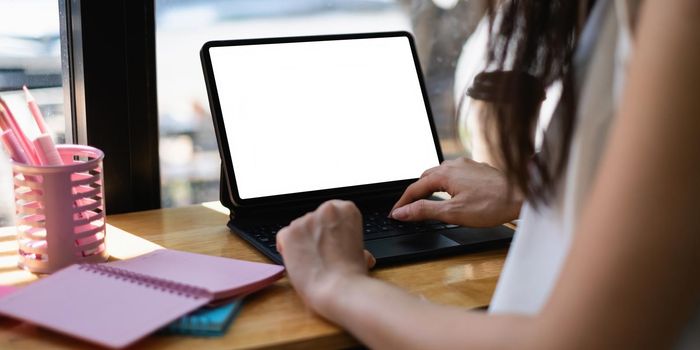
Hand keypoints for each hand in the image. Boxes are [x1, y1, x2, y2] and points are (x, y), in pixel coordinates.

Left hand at [276, 200, 374, 313]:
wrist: (339, 288)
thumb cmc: (353, 274)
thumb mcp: (360, 253)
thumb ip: (350, 244)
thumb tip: (354, 252)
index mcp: (346, 210)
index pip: (332, 211)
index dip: (329, 228)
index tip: (330, 239)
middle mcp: (326, 210)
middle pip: (314, 219)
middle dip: (314, 235)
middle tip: (320, 254)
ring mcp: (306, 220)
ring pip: (298, 228)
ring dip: (301, 242)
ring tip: (311, 262)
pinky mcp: (289, 233)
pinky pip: (283, 237)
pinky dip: (287, 248)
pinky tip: (297, 261)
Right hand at [390, 157, 521, 226]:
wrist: (522, 196)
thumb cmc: (492, 205)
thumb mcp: (453, 213)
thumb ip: (424, 211)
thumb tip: (402, 212)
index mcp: (444, 174)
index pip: (414, 188)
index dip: (402, 203)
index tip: (395, 214)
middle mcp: (454, 165)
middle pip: (425, 178)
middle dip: (415, 193)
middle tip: (408, 208)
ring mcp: (467, 165)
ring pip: (440, 174)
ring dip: (430, 186)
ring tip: (427, 200)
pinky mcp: (478, 169)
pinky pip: (454, 174)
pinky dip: (446, 184)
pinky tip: (452, 193)